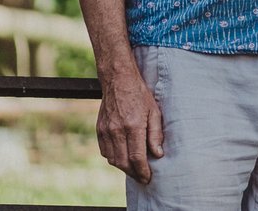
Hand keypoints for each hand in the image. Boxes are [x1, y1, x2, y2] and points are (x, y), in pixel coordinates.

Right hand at [97, 65, 165, 181]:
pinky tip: (123, 157)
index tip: (148, 178)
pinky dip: (114, 158)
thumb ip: (155, 134)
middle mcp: (117, 130)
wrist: (118, 80)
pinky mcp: (99, 130)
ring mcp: (106, 131)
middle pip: (123, 162)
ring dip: (123, 168)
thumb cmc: (140, 94)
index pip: (137, 157)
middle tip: (143, 178)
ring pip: (113, 159)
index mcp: (133, 125)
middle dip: (134, 174)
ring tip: (134, 169)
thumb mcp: (154, 111)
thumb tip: (158, 154)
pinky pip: (105, 152)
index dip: (143, 171)